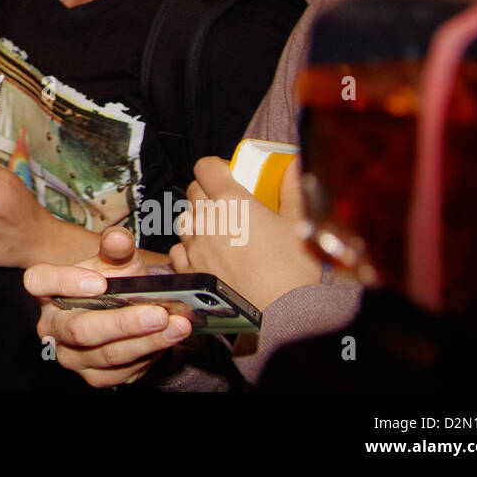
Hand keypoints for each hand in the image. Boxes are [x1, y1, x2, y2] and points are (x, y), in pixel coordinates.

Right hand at [25, 226, 192, 386]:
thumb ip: (117, 247)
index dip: (66, 282)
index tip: (100, 282)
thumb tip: (119, 238)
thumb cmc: (112, 283)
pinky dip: (148, 356)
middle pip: (79, 329)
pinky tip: (166, 341)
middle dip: (123, 323)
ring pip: (106, 355)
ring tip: (176, 327)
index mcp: (48, 291)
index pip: (39, 281)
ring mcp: (71, 355)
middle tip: (158, 314)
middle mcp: (52, 327)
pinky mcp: (93, 376)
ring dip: (146, 342)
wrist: (122, 312)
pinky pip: (120, 372)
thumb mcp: (115, 261)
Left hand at [168, 156, 321, 310]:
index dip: (215, 168)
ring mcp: (195, 245)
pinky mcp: (189, 270)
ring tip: (218, 231)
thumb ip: (291, 189)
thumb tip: (292, 166)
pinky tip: (207, 254)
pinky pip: (178, 249)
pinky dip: (189, 249)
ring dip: (197, 220)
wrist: (283, 310)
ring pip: (184, 219)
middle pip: (193, 191)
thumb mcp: (298, 222)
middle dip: (208, 192)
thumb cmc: (293, 267)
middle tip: (228, 205)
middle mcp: (207, 219)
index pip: (205, 166)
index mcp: (232, 200)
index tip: (228, 175)